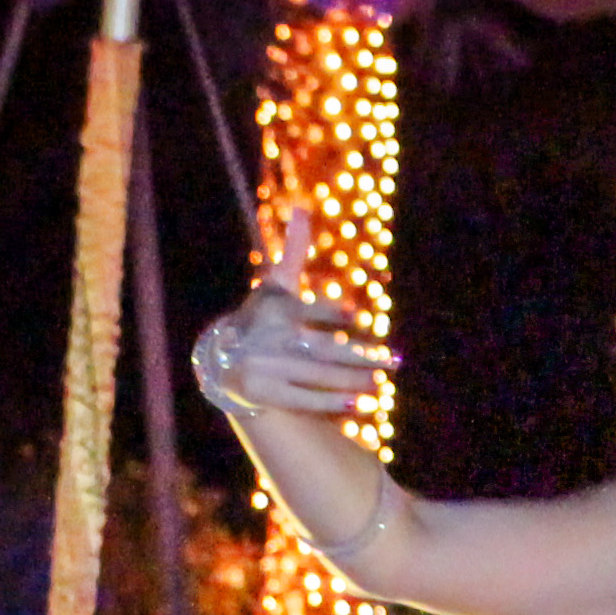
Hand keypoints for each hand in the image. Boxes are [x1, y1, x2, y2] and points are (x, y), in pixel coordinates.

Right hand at [193, 203, 395, 418]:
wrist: (222, 359)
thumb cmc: (260, 318)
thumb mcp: (275, 286)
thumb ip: (293, 252)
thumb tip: (302, 209)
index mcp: (276, 309)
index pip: (308, 311)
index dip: (332, 315)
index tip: (359, 320)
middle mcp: (269, 339)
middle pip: (322, 349)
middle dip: (360, 357)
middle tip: (393, 360)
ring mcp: (265, 367)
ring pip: (318, 376)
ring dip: (353, 382)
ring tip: (381, 384)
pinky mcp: (263, 393)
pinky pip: (304, 400)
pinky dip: (333, 404)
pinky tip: (361, 406)